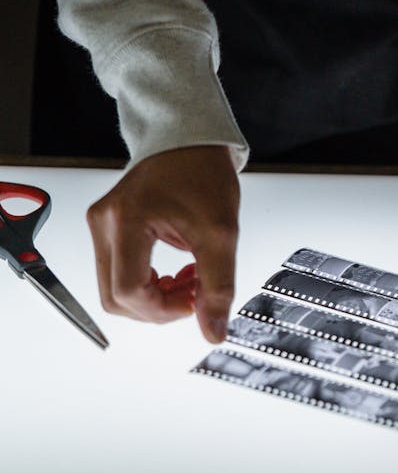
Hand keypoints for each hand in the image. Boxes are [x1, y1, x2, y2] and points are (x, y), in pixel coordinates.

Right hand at [86, 145, 238, 342]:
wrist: (190, 140)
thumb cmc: (202, 172)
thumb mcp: (221, 234)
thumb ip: (218, 287)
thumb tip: (213, 332)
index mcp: (126, 220)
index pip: (128, 291)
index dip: (163, 310)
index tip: (193, 303)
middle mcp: (104, 222)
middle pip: (116, 297)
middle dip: (158, 307)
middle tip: (194, 293)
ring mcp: (102, 225)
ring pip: (116, 290)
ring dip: (154, 297)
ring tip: (190, 280)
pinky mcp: (108, 228)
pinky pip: (119, 273)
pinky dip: (148, 283)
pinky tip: (176, 273)